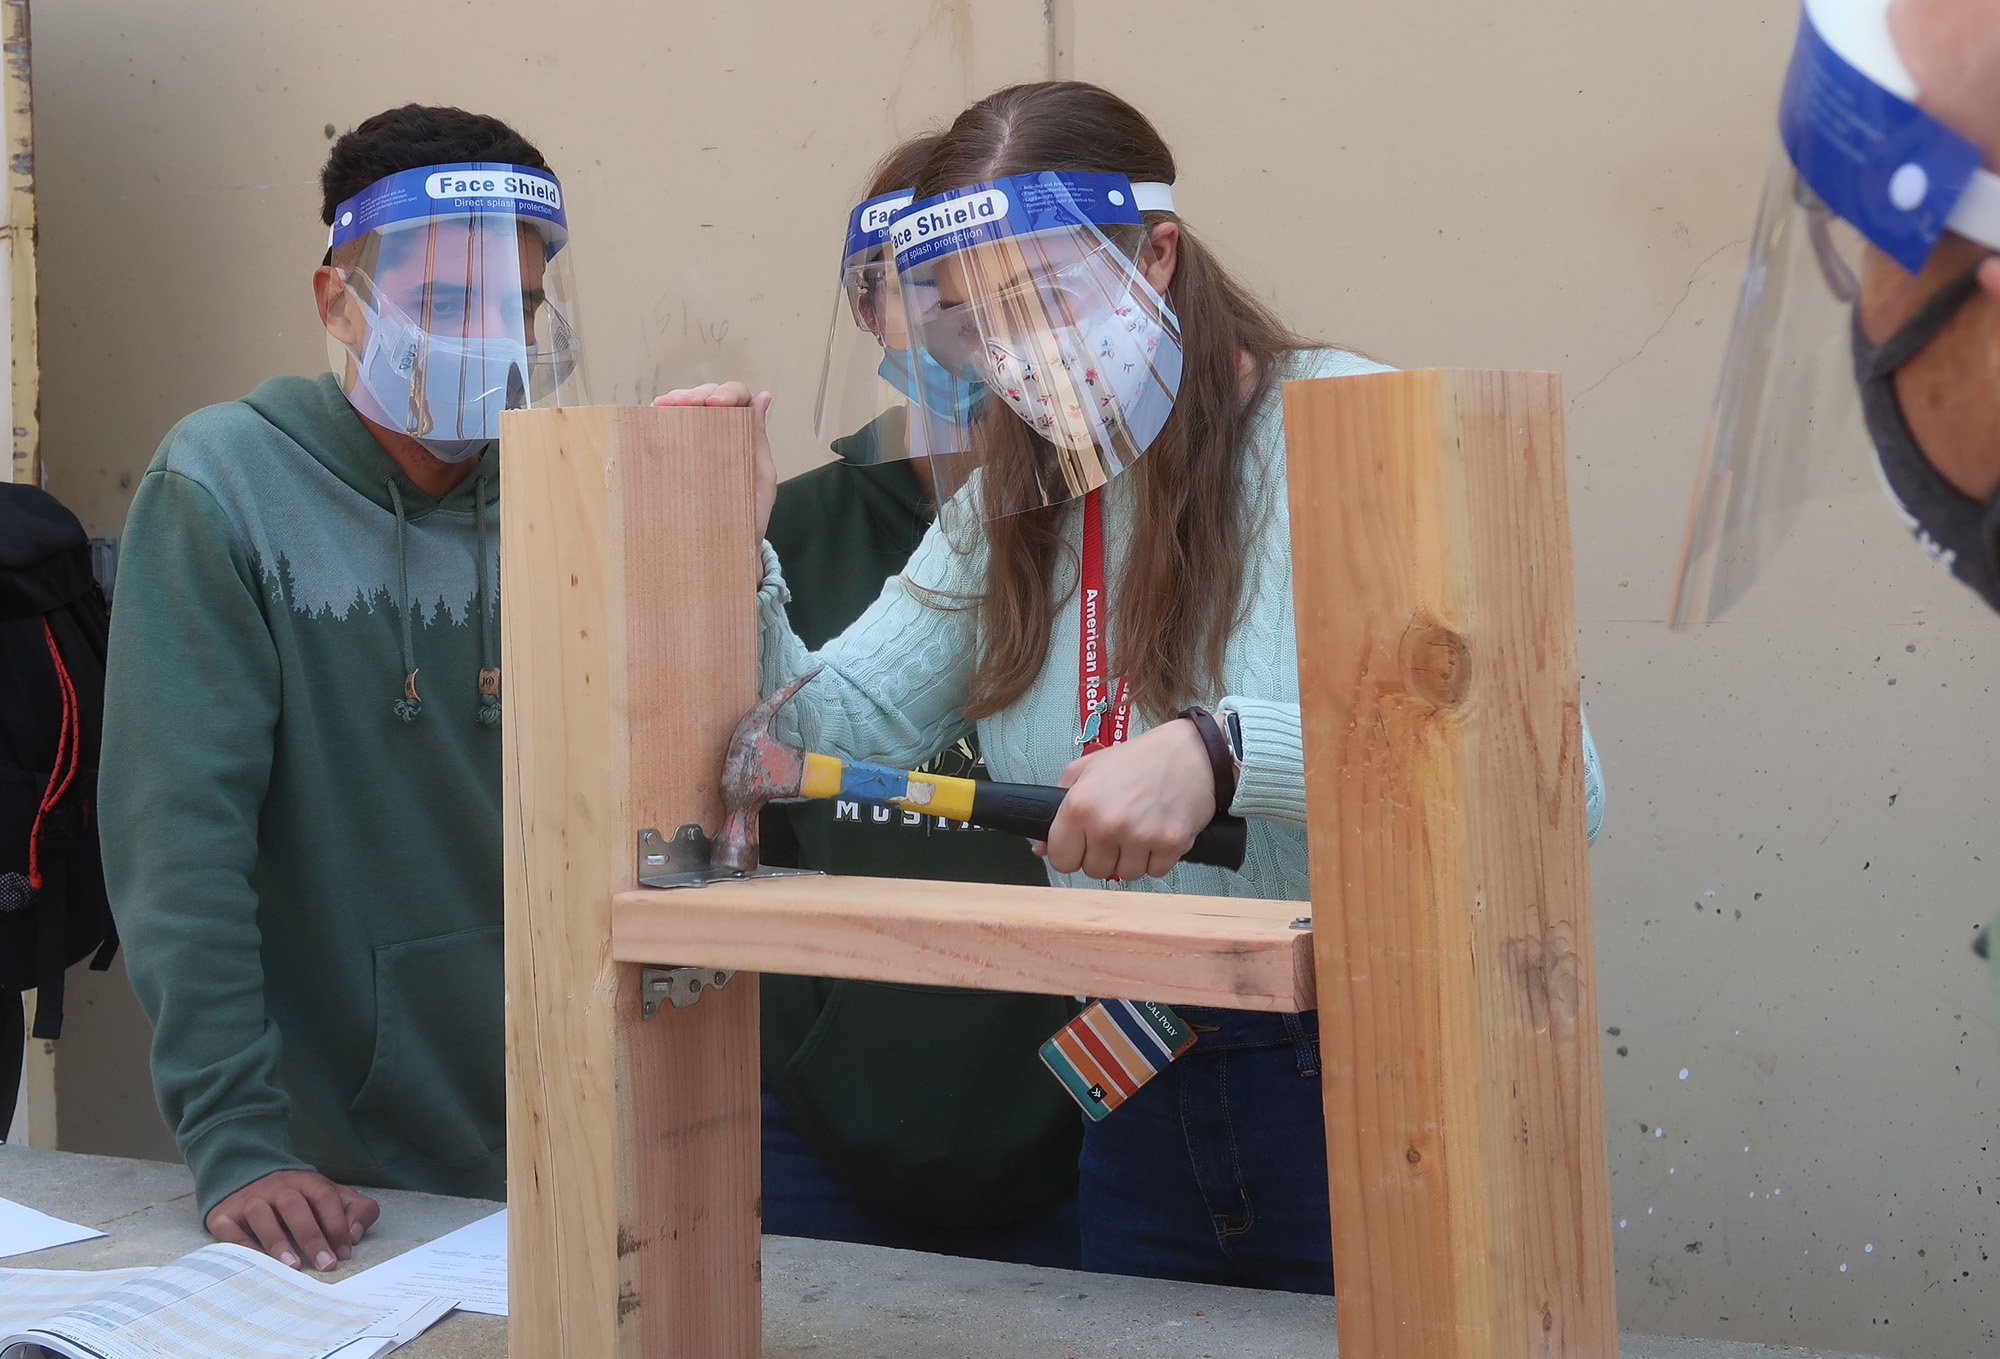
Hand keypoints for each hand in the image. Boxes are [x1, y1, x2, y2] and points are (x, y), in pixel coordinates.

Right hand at [206, 1169, 379, 1270]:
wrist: (246, 1178)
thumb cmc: (299, 1199)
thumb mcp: (331, 1197)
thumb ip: (354, 1210)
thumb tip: (355, 1234)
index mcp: (307, 1182)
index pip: (325, 1197)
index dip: (337, 1224)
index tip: (344, 1252)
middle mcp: (277, 1187)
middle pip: (294, 1206)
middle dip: (312, 1237)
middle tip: (325, 1264)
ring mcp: (249, 1199)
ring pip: (261, 1215)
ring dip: (277, 1241)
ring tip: (291, 1267)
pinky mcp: (224, 1215)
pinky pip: (230, 1230)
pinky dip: (242, 1247)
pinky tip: (256, 1265)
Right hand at [654, 382, 776, 540]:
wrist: (727, 553)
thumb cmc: (748, 516)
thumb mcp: (760, 479)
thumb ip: (759, 441)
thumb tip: (764, 396)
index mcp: (745, 434)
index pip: (739, 399)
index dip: (728, 393)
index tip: (716, 403)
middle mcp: (720, 432)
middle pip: (708, 397)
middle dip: (696, 394)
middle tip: (684, 402)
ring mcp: (696, 443)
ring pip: (685, 408)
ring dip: (675, 400)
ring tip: (665, 405)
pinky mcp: (675, 457)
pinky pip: (666, 430)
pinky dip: (658, 418)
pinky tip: (653, 414)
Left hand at [1039, 719, 1216, 881]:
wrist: (1193, 752)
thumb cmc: (1139, 759)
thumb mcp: (1089, 768)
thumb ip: (1059, 804)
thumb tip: (1042, 847)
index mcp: (1081, 805)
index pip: (1061, 860)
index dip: (1071, 853)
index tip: (1082, 845)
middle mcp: (1107, 824)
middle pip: (1093, 870)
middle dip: (1103, 855)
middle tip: (1117, 830)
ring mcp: (1140, 836)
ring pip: (1125, 874)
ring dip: (1131, 858)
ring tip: (1140, 829)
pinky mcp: (1171, 845)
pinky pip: (1154, 872)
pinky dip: (1157, 858)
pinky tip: (1159, 832)